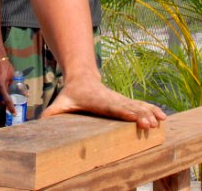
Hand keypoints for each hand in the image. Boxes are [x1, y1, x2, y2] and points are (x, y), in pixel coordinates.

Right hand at [0, 57, 15, 112]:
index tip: (14, 113)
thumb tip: (24, 93)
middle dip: (0, 104)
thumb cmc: (5, 66)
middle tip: (4, 102)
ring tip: (1, 94)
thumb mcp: (13, 75)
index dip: (10, 107)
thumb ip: (16, 85)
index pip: (7, 100)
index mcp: (1, 85)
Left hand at [41, 77, 165, 128]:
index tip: (133, 116)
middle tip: (150, 124)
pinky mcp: (125, 102)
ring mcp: (120, 100)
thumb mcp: (60, 103)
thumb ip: (51, 114)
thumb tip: (40, 123)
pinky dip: (152, 110)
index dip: (122, 112)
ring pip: (137, 106)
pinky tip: (162, 118)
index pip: (112, 107)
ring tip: (161, 121)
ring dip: (149, 113)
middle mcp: (112, 100)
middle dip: (140, 116)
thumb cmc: (71, 95)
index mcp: (98, 101)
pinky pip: (141, 106)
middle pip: (128, 108)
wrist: (82, 77)